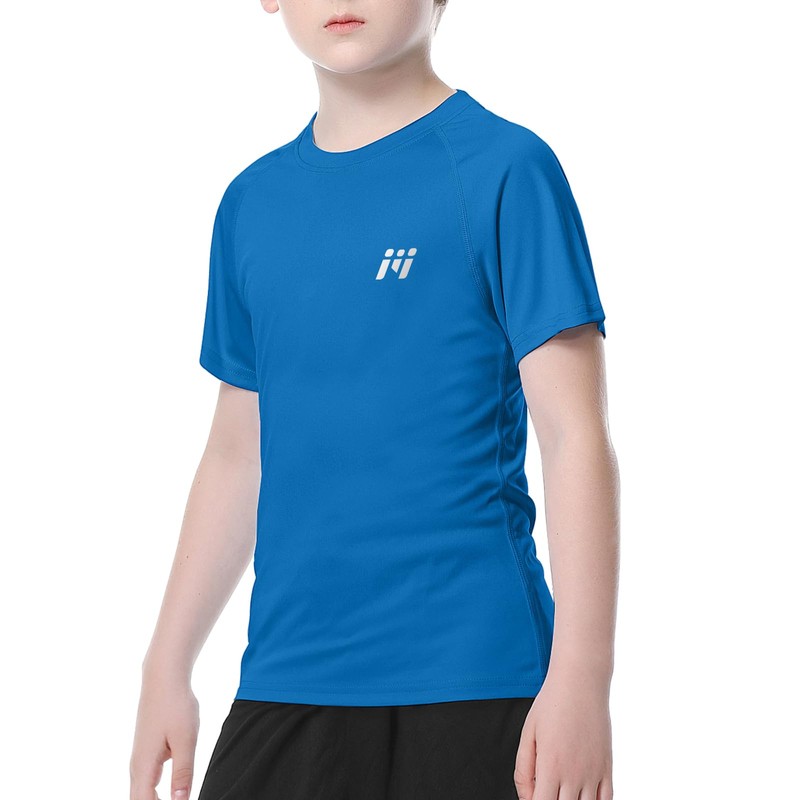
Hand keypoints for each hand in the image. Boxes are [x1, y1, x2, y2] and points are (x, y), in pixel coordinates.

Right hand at [129, 673, 199, 799]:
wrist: (164, 679)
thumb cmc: (175, 705)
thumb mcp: (186, 739)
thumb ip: (183, 772)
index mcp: (144, 767)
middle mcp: (137, 766)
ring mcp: (141, 759)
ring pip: (143, 792)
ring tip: (176, 799)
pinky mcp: (148, 752)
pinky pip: (148, 782)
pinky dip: (156, 793)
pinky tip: (171, 794)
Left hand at [514, 672, 612, 799]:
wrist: (580, 682)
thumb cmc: (551, 704)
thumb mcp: (528, 733)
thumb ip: (523, 770)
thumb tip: (526, 797)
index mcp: (550, 766)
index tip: (533, 796)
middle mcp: (573, 774)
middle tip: (547, 789)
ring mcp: (593, 772)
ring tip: (563, 789)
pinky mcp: (607, 767)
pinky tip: (584, 797)